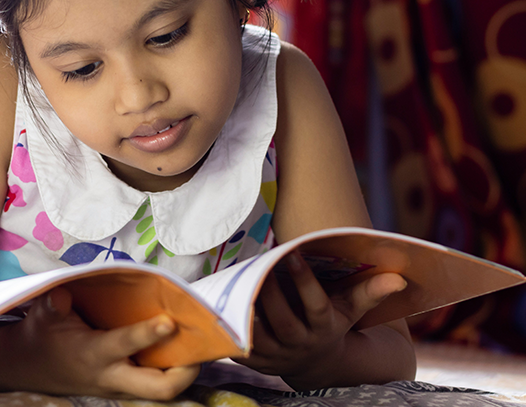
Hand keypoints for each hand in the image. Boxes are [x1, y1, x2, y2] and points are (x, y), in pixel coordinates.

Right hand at [2, 287, 199, 398]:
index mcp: (92, 355)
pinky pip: (158, 383)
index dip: (147, 334)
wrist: (31, 368)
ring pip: (164, 391)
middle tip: (202, 346)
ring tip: (202, 343)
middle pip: (160, 389)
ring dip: (186, 371)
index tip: (169, 320)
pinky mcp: (128, 386)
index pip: (124, 346)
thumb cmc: (42, 336)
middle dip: (186, 371)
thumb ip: (51, 305)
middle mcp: (113, 376)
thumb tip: (61, 294)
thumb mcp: (41, 317)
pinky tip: (185, 347)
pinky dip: (175, 368)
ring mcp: (123, 386)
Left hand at [233, 250, 406, 389]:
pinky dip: (228, 330)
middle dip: (270, 295)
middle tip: (257, 266)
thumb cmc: (331, 325)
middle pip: (283, 321)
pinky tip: (218, 308)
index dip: (305, 281)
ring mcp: (276, 355)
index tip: (293, 252)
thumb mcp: (350, 311)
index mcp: (324, 327)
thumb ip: (369, 292)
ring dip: (246, 313)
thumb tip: (398, 277)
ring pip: (258, 336)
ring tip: (235, 286)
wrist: (314, 365)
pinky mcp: (255, 361)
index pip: (316, 305)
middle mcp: (300, 343)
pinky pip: (238, 347)